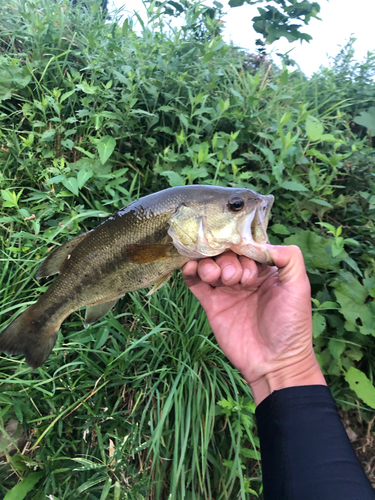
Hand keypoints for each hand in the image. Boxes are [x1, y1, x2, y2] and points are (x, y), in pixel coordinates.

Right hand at [182, 245, 325, 404]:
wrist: (274, 363)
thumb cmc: (291, 325)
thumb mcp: (299, 287)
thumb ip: (289, 258)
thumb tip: (264, 244)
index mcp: (265, 269)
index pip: (246, 246)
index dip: (241, 246)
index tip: (242, 256)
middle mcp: (245, 276)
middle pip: (226, 253)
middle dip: (227, 260)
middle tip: (234, 279)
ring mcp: (226, 290)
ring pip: (210, 264)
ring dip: (209, 264)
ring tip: (219, 279)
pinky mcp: (212, 303)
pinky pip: (196, 282)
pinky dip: (190, 271)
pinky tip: (190, 267)